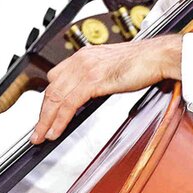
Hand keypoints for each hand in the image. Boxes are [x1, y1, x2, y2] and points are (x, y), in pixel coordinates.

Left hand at [30, 36, 181, 143]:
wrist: (156, 56)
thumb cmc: (141, 63)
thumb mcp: (111, 68)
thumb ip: (96, 78)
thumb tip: (87, 95)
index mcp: (83, 56)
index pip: (55, 79)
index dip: (47, 100)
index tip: (44, 115)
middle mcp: (80, 60)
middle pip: (51, 90)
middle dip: (42, 114)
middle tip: (36, 132)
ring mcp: (85, 69)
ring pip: (56, 98)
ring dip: (46, 121)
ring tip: (41, 136)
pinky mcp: (93, 80)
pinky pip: (69, 104)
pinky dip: (60, 120)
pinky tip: (56, 131)